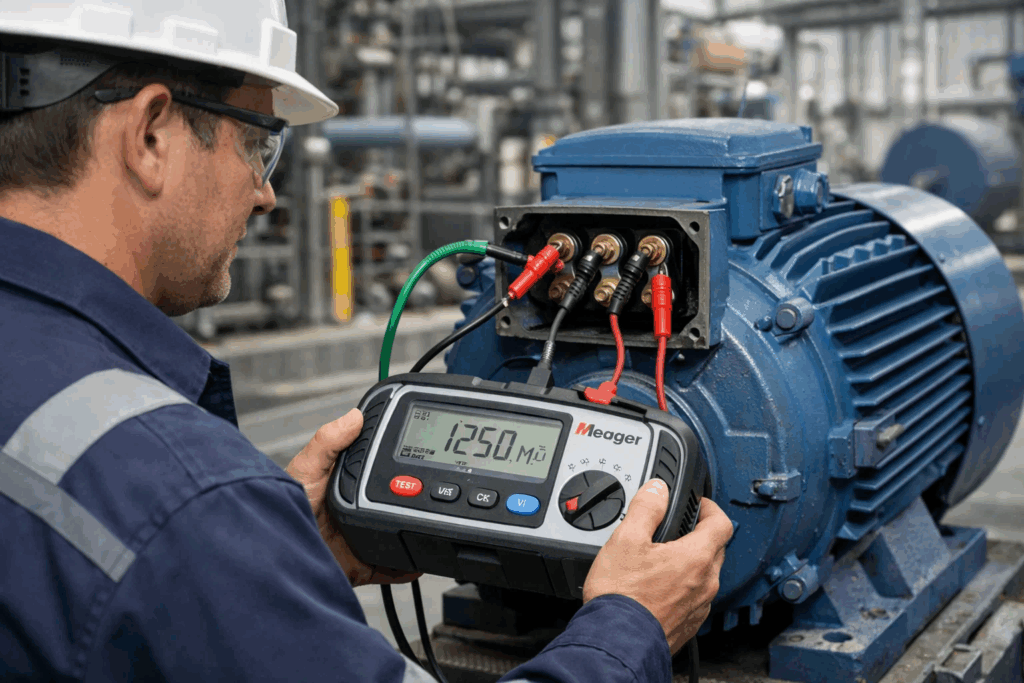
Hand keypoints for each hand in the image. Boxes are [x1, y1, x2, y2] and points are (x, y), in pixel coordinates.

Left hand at [286, 408, 421, 587]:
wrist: (271, 560)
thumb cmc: (274, 512)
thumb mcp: (304, 470)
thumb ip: (328, 443)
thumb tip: (354, 416)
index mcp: (345, 483)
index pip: (379, 466)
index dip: (400, 458)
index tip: (420, 446)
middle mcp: (357, 509)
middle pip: (396, 499)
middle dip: (417, 495)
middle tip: (438, 488)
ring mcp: (361, 537)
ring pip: (399, 532)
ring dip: (415, 529)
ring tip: (436, 520)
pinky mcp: (362, 565)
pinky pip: (392, 567)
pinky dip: (409, 566)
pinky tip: (421, 561)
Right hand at [582, 480, 732, 652]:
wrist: (616, 643)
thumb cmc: (622, 597)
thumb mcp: (626, 539)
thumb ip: (646, 508)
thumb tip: (657, 489)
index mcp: (697, 557)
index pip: (722, 523)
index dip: (710, 508)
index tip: (697, 505)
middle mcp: (706, 583)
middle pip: (715, 549)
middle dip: (699, 534)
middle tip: (676, 530)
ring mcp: (699, 606)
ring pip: (705, 575)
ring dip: (690, 563)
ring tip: (661, 560)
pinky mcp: (688, 624)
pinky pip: (694, 598)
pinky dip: (682, 588)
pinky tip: (657, 588)